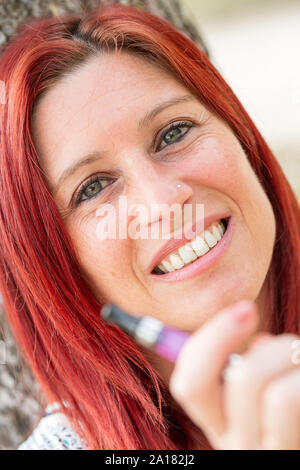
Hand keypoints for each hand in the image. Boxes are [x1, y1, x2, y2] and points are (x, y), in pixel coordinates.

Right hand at [169, 300, 299, 448]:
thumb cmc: (287, 411)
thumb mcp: (259, 394)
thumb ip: (248, 365)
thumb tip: (260, 341)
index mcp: (219, 425)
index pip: (190, 385)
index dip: (213, 337)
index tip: (246, 309)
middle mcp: (239, 447)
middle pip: (242, 380)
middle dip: (276, 349)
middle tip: (295, 348)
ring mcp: (273, 453)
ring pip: (277, 396)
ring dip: (295, 362)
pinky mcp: (297, 452)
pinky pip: (294, 399)